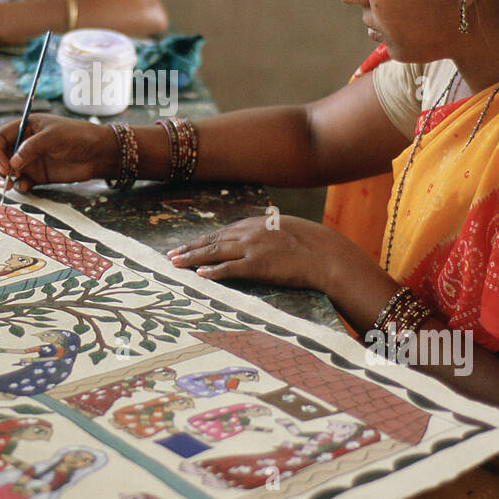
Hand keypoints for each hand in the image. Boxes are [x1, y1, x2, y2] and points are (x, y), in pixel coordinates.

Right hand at [0, 114, 116, 192]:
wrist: (98, 153)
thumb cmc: (77, 136)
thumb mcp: (53, 137)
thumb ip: (31, 148)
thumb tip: (11, 164)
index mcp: (25, 127)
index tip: (4, 165)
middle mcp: (23, 143)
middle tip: (5, 177)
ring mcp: (29, 160)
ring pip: (6, 170)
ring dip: (3, 178)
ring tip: (10, 185)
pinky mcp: (37, 175)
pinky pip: (20, 182)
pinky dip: (18, 186)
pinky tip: (25, 187)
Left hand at [167, 215, 363, 293]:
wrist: (327, 255)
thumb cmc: (312, 244)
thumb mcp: (286, 230)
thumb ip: (267, 233)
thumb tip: (259, 241)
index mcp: (257, 222)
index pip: (223, 232)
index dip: (203, 240)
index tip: (189, 245)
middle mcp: (250, 232)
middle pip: (213, 240)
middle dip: (190, 248)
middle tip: (171, 255)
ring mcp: (252, 248)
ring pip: (214, 252)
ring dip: (192, 259)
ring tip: (176, 264)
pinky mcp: (258, 265)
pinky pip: (229, 269)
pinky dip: (212, 272)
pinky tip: (199, 276)